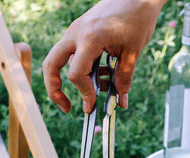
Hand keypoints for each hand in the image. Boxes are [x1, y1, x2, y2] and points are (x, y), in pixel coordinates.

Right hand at [43, 0, 166, 112]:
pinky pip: (72, 54)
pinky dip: (81, 69)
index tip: (94, 102)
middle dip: (54, 89)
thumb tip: (120, 101)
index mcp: (90, 38)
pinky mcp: (79, 31)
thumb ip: (124, 77)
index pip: (75, 74)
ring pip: (58, 60)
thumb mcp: (133, 51)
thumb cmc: (137, 18)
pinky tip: (98, 77)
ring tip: (89, 94)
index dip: (84, 92)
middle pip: (51, 65)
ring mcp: (75, 32)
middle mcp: (76, 34)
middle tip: (67, 107)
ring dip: (69, 80)